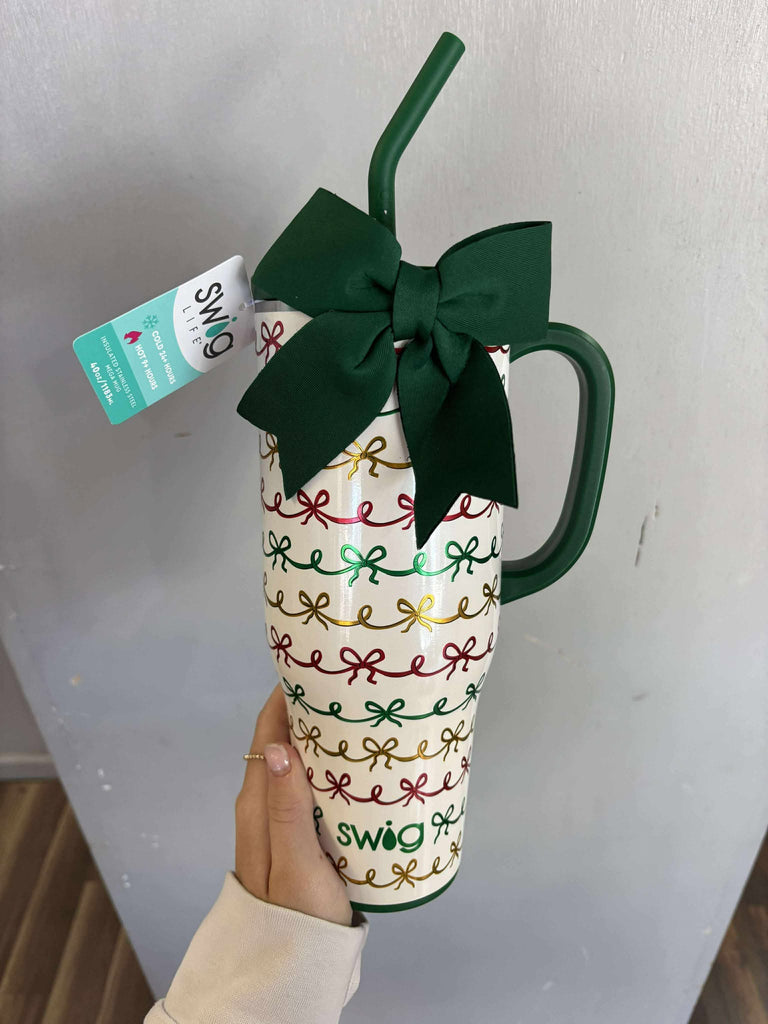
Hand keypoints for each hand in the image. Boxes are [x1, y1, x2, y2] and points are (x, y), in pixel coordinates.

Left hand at [235, 682, 352, 926]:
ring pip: (302, 762)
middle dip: (313, 709)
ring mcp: (283, 819)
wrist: (295, 969)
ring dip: (325, 737)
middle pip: (286, 740)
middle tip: (353, 686)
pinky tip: (360, 763)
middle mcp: (265, 803)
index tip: (319, 666)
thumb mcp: (295, 864)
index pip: (267, 731)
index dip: (287, 695)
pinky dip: (333, 766)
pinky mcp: (302, 834)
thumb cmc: (297, 916)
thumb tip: (280, 745)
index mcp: (257, 803)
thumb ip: (287, 808)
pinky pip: (313, 785)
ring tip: (362, 714)